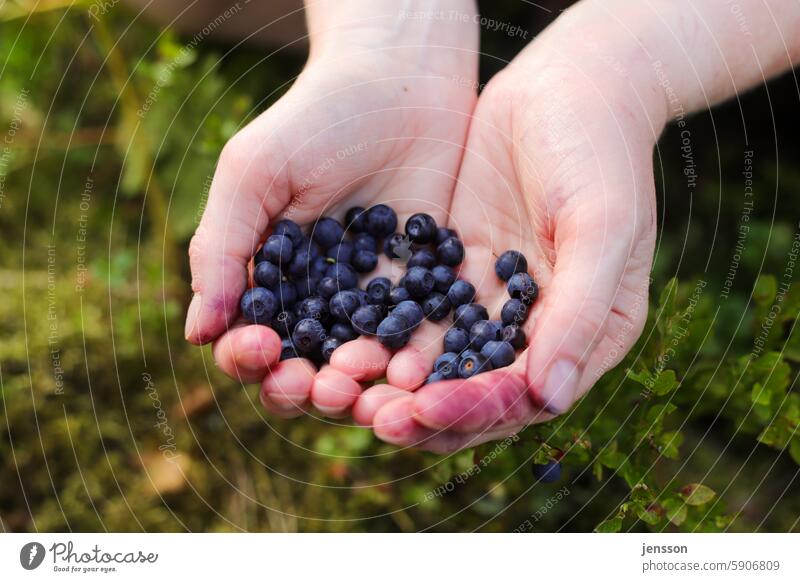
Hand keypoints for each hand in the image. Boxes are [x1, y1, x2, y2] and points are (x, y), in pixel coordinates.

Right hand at [185, 15, 478, 418]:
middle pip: (301, 369)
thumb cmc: (318, 120)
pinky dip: (411, 363)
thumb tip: (197, 333)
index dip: (248, 358)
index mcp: (266, 280)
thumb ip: (221, 248)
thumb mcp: (256, 173)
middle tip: (321, 381)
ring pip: (357, 368)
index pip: (248, 343)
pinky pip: (414, 342)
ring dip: (357, 385)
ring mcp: (371, 302)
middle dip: (304, 386)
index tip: (263, 345)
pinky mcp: (423, 293)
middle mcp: (316, 302)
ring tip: (365, 375)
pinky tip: (413, 368)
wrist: (404, 85)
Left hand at [356, 41, 661, 451]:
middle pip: (475, 391)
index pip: (525, 396)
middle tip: (374, 415)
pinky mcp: (454, 273)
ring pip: (437, 362)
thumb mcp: (601, 228)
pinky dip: (383, 333)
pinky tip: (344, 340)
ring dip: (394, 382)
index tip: (424, 408)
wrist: (566, 87)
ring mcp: (490, 303)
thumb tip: (550, 397)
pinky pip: (415, 314)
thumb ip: (579, 311)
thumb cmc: (599, 153)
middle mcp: (535, 331)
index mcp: (585, 335)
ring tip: (346, 388)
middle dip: (425, 410)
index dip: (475, 409)